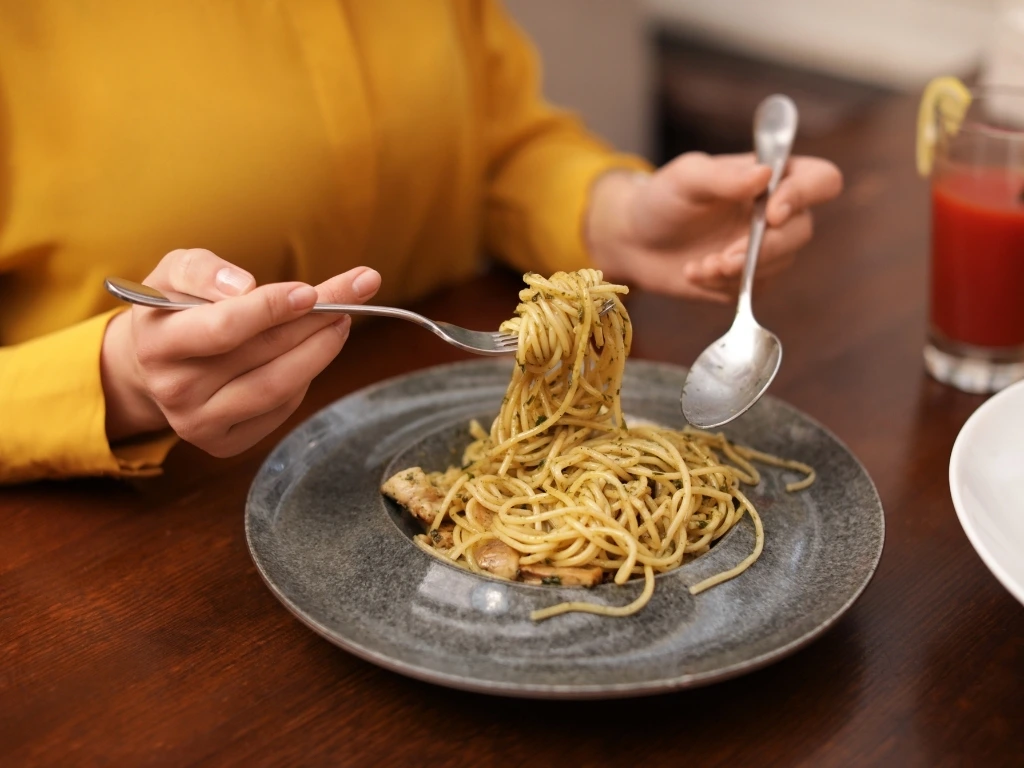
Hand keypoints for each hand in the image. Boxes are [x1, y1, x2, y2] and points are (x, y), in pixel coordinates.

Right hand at [100, 248, 380, 456]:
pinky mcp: (224, 443)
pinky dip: (304, 377)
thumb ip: (203, 270)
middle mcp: (174, 389)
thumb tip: (245, 286)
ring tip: (342, 321)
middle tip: (356, 292)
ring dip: (321, 351)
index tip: (312, 292)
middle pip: (263, 354)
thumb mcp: (175, 272)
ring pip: (279, 387)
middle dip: (315, 321)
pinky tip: (312, 352)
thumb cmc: (173, 308)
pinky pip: (281, 408)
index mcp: (156, 343)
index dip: (272, 309)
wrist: (151, 365)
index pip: (225, 328)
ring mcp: (198, 423)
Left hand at [586, 152, 842, 302]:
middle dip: (762, 248)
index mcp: (771, 177)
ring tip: (698, 266)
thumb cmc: (662, 199)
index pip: (820, 180)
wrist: (635, 241)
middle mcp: (776, 211)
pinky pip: (753, 289)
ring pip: (779, 264)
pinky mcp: (749, 279)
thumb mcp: (686, 178)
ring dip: (736, 270)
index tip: (769, 214)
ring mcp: (766, 248)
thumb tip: (766, 174)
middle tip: (722, 257)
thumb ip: (723, 176)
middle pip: (802, 231)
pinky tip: (694, 273)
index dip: (804, 196)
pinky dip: (722, 286)